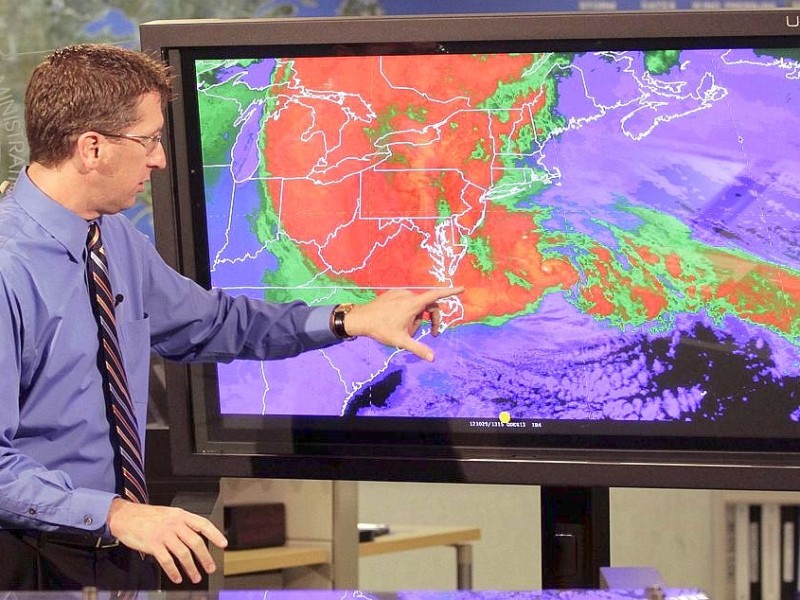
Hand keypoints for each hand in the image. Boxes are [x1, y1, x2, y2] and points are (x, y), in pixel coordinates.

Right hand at [107, 498, 227, 583]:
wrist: (125, 516)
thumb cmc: (147, 516)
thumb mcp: (169, 514)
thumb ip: (183, 524)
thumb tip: (197, 537)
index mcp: (181, 515)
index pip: (203, 524)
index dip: (215, 534)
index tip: (223, 544)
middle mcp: (175, 524)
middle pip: (196, 542)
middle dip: (205, 557)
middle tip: (210, 568)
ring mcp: (164, 534)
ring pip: (183, 553)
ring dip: (192, 568)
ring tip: (196, 577)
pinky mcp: (153, 544)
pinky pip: (167, 561)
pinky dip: (174, 571)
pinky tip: (177, 577)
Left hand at [343, 286, 463, 361]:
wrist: (360, 319)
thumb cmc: (381, 329)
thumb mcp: (401, 341)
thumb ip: (418, 348)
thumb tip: (432, 358)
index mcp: (413, 304)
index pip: (436, 295)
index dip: (450, 292)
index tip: (462, 289)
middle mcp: (408, 295)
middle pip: (428, 306)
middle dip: (432, 320)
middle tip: (432, 335)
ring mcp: (400, 293)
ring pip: (417, 306)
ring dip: (417, 319)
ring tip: (407, 331)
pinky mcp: (392, 294)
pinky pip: (407, 302)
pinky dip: (408, 312)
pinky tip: (398, 323)